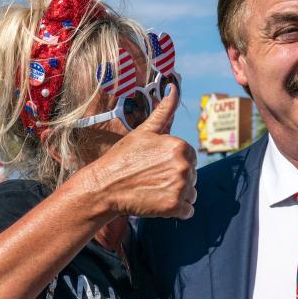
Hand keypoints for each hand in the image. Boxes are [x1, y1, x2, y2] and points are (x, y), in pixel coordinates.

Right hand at [84, 83, 197, 219]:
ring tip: (154, 190)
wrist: (104, 187)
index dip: (173, 164)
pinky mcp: (174, 207)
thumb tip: (173, 86)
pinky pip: (188, 211)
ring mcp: (180, 187)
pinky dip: (176, 210)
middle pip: (192, 177)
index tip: (155, 166)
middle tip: (151, 179)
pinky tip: (158, 203)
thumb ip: (164, 111)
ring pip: (192, 194)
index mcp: (180, 146)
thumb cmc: (123, 158)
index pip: (190, 159)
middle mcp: (184, 165)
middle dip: (176, 180)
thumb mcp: (144, 131)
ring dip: (177, 195)